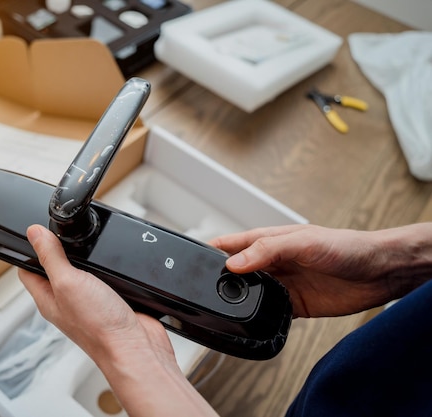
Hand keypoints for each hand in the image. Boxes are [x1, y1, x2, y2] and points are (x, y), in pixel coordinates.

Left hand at [18, 225, 172, 364]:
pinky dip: (109, 268)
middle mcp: (67, 301)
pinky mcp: (112, 301)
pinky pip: (105, 279)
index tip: (38, 231)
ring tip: (87, 243)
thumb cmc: (99, 327)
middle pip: (56, 268)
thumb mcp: (68, 282)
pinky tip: (111, 261)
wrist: (135, 346)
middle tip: (64, 233)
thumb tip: (34, 233)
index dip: (30, 249)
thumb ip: (51, 257)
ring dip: (86, 258)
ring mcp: (90, 302)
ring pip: (82, 272)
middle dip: (60, 249)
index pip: (28, 269)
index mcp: (48, 298)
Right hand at [210, 223, 431, 317]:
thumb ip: (267, 250)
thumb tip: (234, 263)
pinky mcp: (293, 305)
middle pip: (236, 270)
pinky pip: (268, 311)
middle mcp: (272, 262)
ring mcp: (282, 284)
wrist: (379, 272)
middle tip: (204, 289)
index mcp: (270, 241)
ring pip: (249, 292)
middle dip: (219, 278)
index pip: (231, 245)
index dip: (211, 251)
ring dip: (237, 298)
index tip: (192, 260)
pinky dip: (258, 315)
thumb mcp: (303, 242)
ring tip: (222, 306)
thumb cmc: (346, 246)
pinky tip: (251, 319)